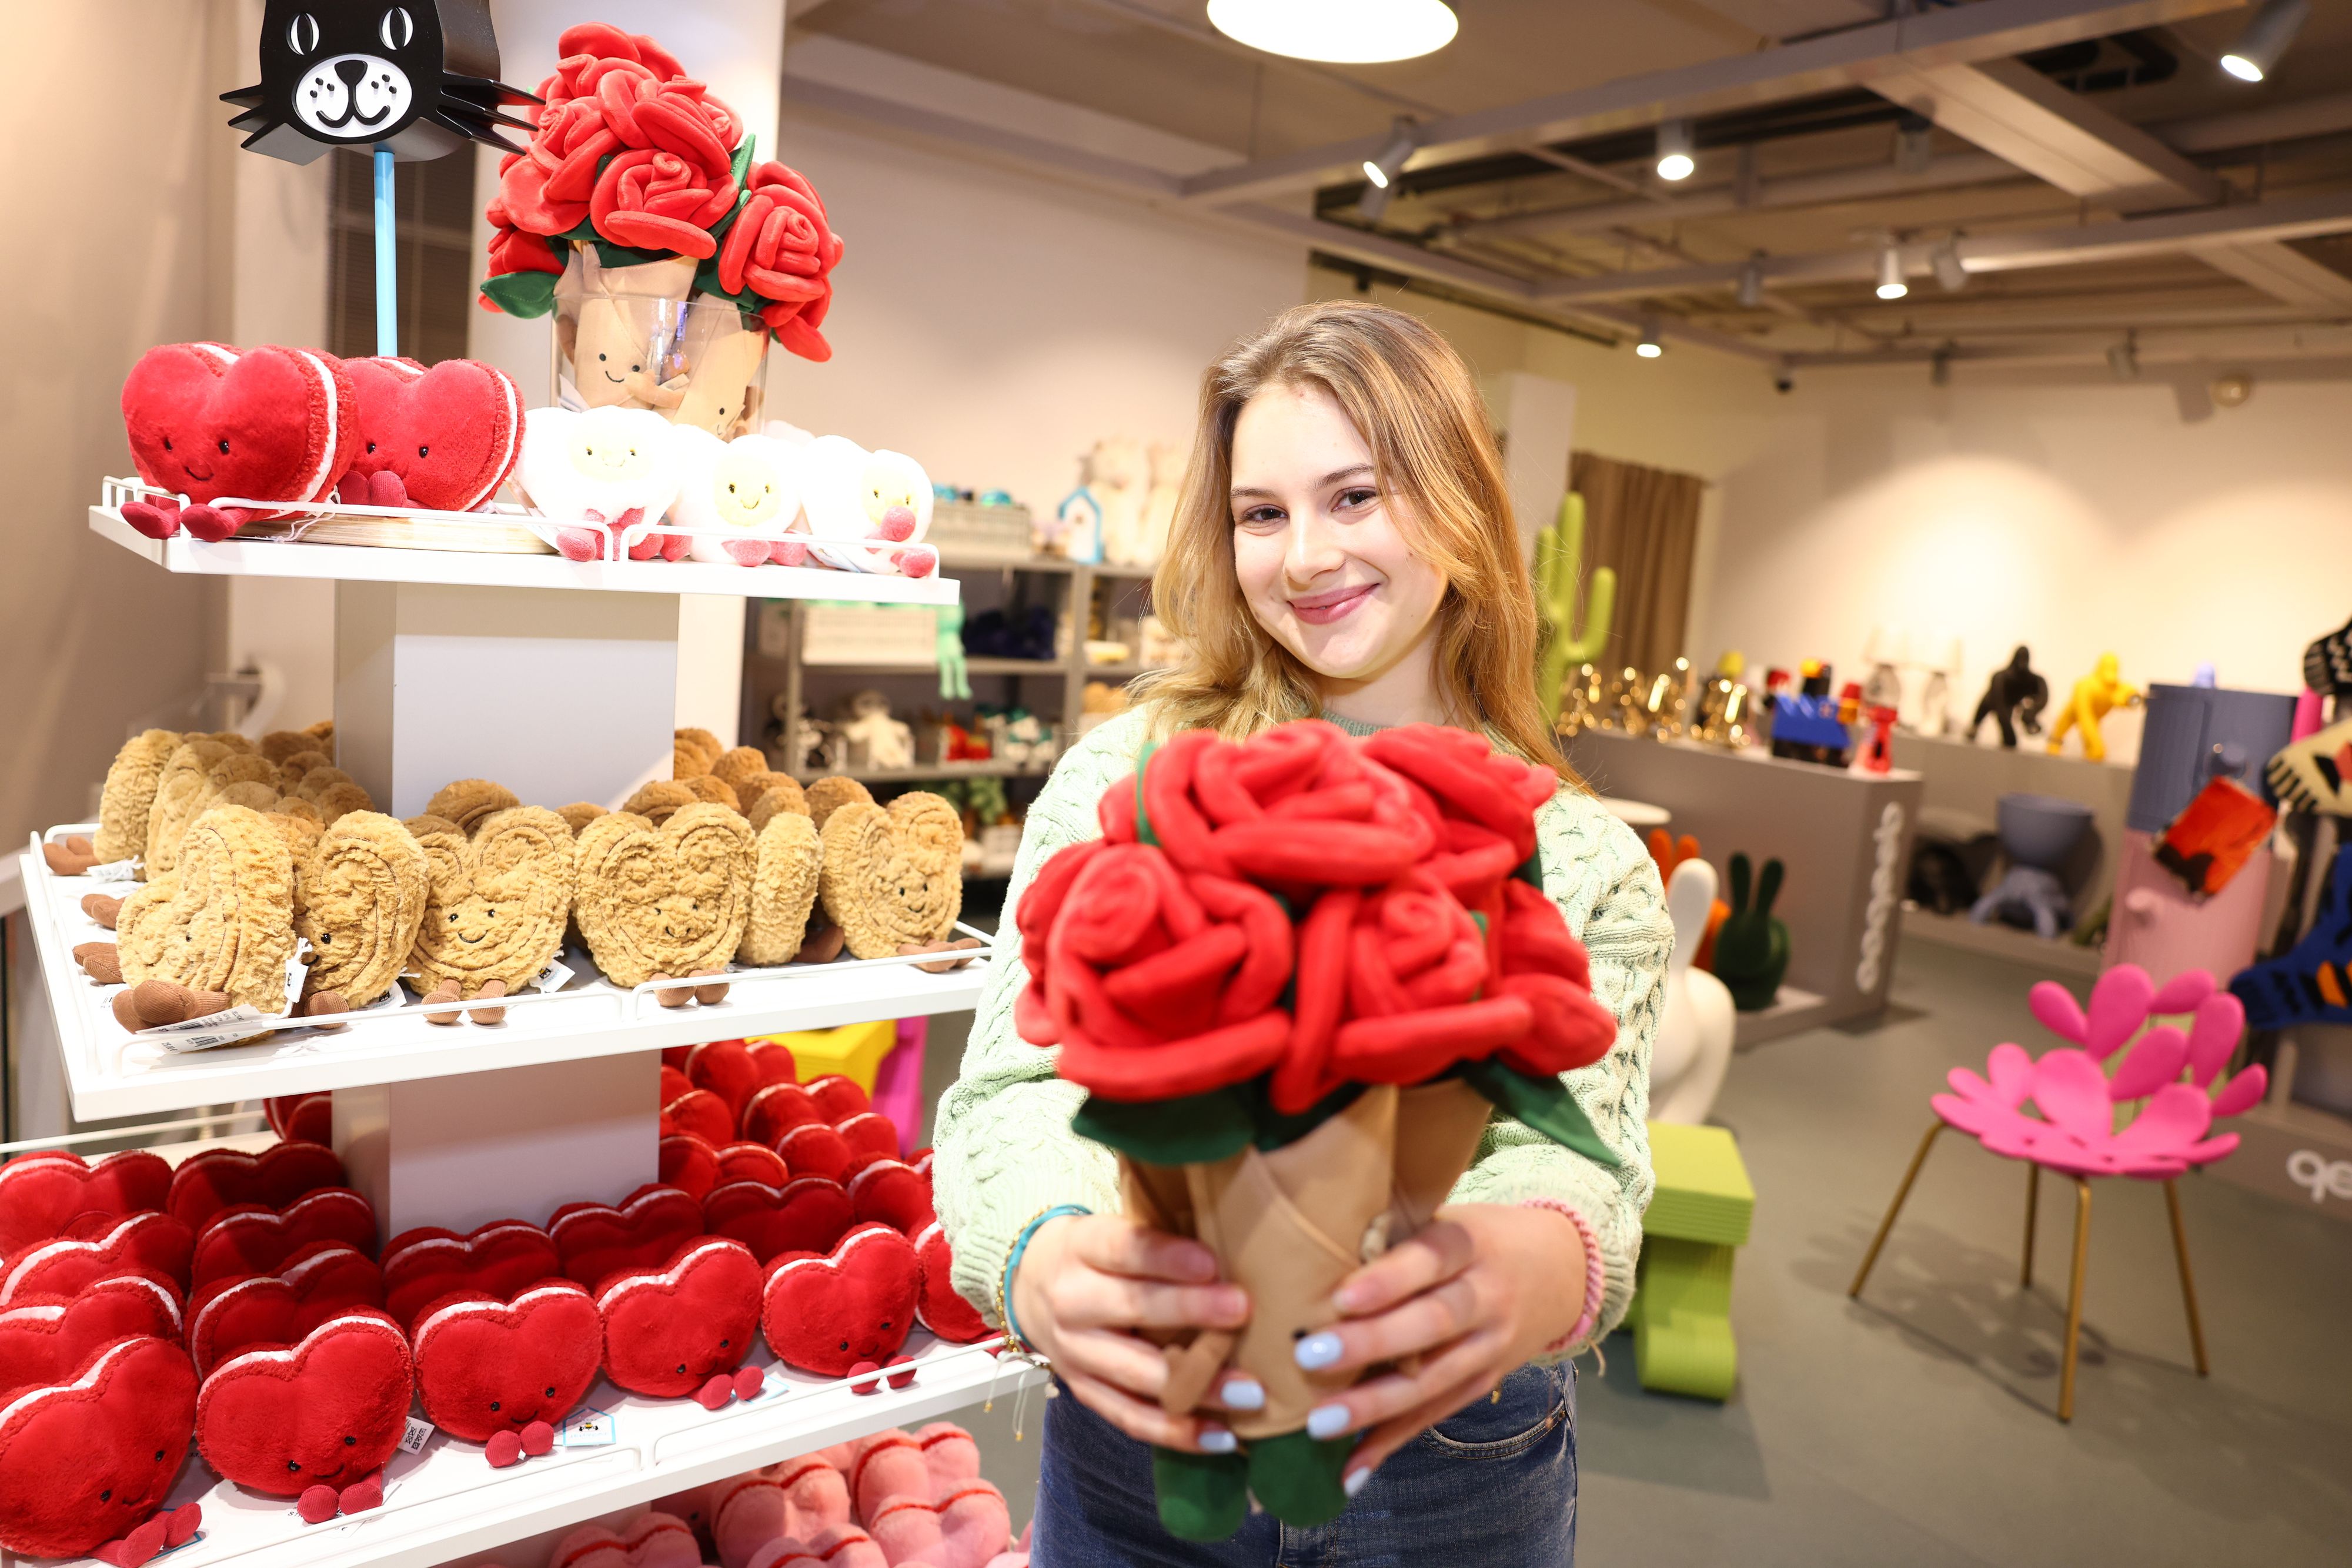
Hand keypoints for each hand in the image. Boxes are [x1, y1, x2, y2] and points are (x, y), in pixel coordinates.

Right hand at [1011, 1213, 1257, 1453]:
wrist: (1033, 1285)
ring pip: (1136, 1373)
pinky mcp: (1083, 1391)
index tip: (1212, 1263)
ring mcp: (1073, 1353)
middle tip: (1242, 1311)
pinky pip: (1130, 1418)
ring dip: (1196, 1384)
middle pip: (1132, 1307)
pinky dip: (1177, 1431)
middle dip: (1190, 1310)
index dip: (1167, 1257)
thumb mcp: (1115, 1229)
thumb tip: (1241, 1250)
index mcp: (1082, 1248)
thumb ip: (1163, 1239)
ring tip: (1249, 1392)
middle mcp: (1071, 1301)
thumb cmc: (1100, 1254)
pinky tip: (1222, 1437)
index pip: (1123, 1249)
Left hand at [1292, 1203, 1584, 1490]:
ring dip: (1375, 1405)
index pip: (1429, 1259)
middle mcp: (1486, 1296)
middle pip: (1432, 1322)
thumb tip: (1310, 1252)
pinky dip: (1392, 1441)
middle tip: (1311, 1356)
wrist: (1561, 1270)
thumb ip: (1395, 1235)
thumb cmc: (1478, 1237)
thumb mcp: (1449, 1218)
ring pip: (1433, 1379)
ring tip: (1319, 1423)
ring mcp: (1489, 1346)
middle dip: (1371, 1343)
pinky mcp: (1484, 1382)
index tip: (1341, 1296)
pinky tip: (1352, 1467)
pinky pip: (1436, 1413)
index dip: (1388, 1279)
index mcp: (1469, 1243)